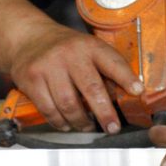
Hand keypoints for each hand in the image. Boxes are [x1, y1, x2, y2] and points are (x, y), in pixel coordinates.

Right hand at [9, 23, 143, 133]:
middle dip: (105, 113)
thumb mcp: (87, 48)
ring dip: (81, 121)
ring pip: (68, 104)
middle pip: (91, 88)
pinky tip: (66, 123)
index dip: (126, 77)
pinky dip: (59, 122)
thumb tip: (127, 95)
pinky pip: (48, 109)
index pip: (111, 61)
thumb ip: (104, 68)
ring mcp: (48, 67)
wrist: (28, 37)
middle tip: (112, 127)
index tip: (137, 91)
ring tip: (88, 126)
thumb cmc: (64, 48)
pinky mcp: (31, 80)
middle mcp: (69, 54)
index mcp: (89, 46)